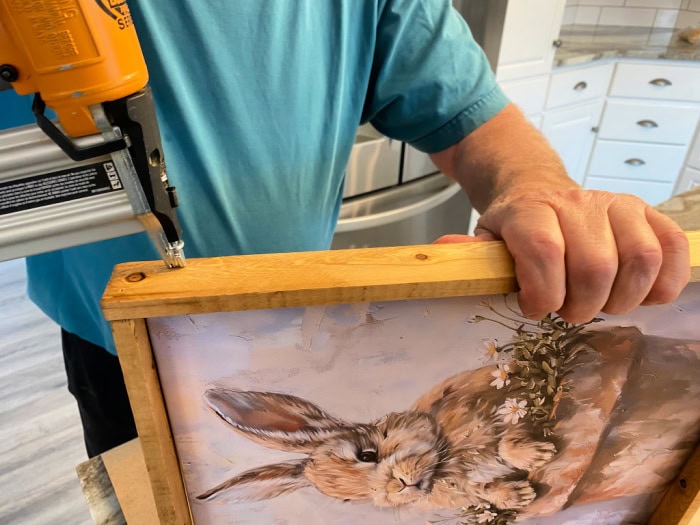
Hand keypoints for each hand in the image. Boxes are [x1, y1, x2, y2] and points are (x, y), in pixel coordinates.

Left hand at [436, 189, 689, 322]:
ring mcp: (617, 206)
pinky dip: (665, 283)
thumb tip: (443, 251)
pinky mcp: (647, 214)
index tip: (535, 308)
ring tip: (600, 304)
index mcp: (530, 210)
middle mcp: (577, 203)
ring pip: (640, 259)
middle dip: (581, 306)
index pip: (544, 250)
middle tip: (568, 312)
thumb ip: (471, 253)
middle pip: (595, 265)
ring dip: (622, 299)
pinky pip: (673, 249)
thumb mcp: (486, 238)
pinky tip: (642, 296)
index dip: (543, 292)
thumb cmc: (514, 226)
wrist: (538, 189)